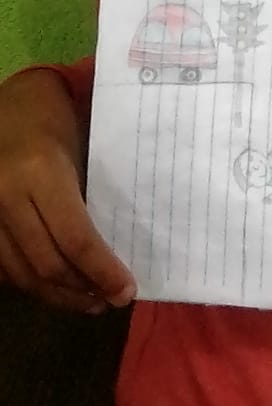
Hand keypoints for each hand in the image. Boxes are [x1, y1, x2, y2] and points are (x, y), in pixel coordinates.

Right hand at [0, 69, 135, 313]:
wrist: (9, 104)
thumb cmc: (56, 118)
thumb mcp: (82, 148)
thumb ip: (94, 194)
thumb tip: (125, 245)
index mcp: (41, 172)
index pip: (75, 239)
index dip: (103, 271)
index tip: (126, 290)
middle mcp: (7, 197)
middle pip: (47, 264)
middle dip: (83, 290)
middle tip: (111, 299)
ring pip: (22, 275)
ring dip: (58, 295)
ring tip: (89, 301)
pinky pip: (4, 268)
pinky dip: (30, 282)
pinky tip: (56, 286)